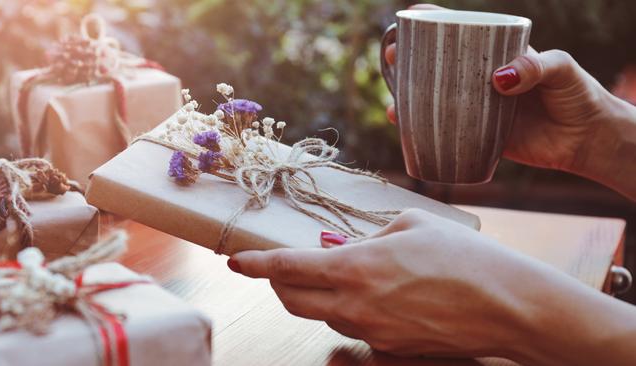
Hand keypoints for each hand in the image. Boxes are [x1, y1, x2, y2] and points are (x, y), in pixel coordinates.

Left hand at [228, 209, 547, 360]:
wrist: (508, 305)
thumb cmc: (464, 256)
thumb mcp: (411, 225)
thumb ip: (366, 235)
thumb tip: (341, 248)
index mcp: (355, 268)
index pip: (285, 268)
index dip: (255, 264)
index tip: (236, 260)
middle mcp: (354, 306)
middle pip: (292, 300)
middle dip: (278, 282)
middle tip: (284, 265)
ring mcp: (371, 332)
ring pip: (322, 315)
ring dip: (315, 295)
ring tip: (338, 273)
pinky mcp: (390, 349)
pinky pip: (354, 328)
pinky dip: (348, 309)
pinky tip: (373, 293)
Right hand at [386, 4, 635, 194]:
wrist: (586, 140)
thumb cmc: (578, 95)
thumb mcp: (562, 69)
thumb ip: (536, 66)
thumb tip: (498, 80)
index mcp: (498, 55)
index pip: (463, 33)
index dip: (434, 25)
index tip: (411, 18)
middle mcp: (481, 79)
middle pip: (438, 66)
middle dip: (409, 60)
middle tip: (392, 57)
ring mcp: (477, 108)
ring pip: (435, 100)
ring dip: (409, 100)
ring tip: (394, 104)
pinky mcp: (478, 136)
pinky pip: (445, 132)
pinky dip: (423, 131)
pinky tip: (407, 129)